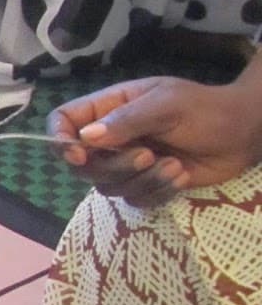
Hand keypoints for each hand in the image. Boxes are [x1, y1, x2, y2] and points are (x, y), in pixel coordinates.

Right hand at [48, 75, 261, 207]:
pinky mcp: (145, 185)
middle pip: (81, 164)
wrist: (243, 133)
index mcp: (108, 109)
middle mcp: (110, 138)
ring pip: (107, 186)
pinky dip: (157, 192)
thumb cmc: (206, 109)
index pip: (63, 121)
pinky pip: (134, 200)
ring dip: (141, 180)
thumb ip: (126, 119)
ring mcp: (126, 163)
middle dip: (113, 166)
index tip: (77, 155)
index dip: (59, 139)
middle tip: (147, 156)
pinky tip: (180, 175)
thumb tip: (86, 137)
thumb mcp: (167, 104)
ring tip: (174, 165)